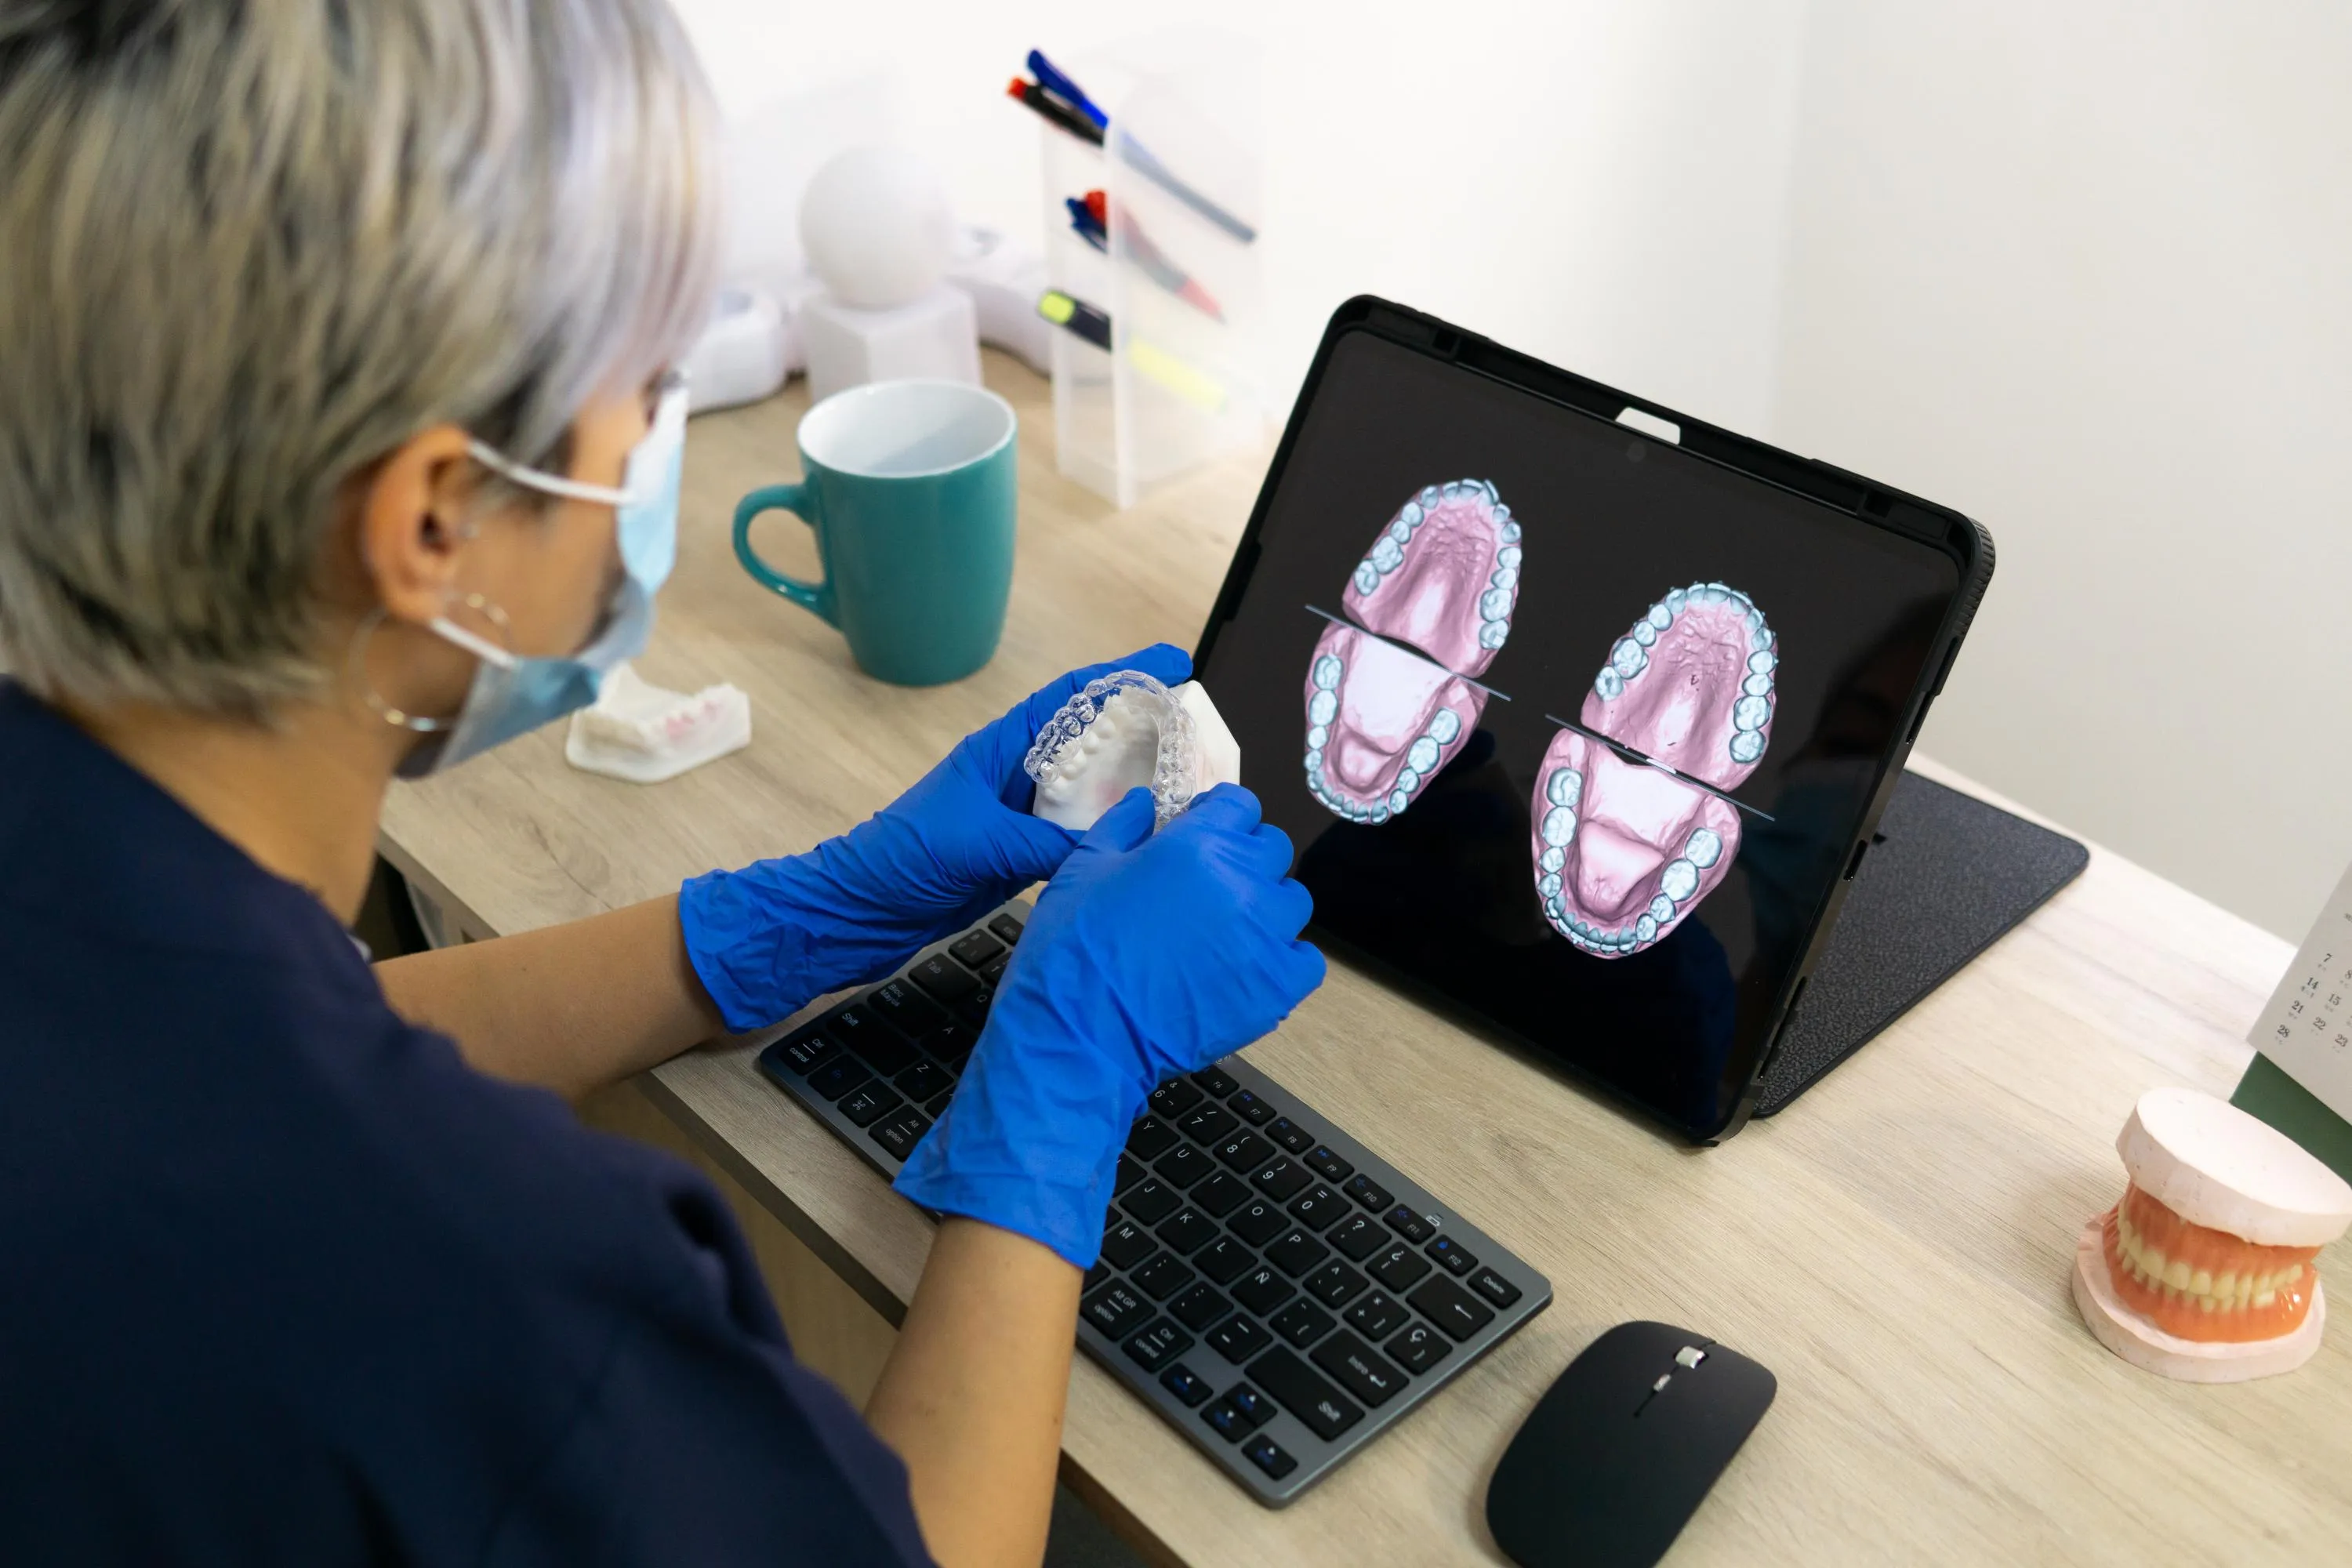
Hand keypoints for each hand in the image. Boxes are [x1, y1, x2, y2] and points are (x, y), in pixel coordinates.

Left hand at [678, 645, 1190, 1031]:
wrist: (857, 913)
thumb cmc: (898, 861)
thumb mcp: (976, 843)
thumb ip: (1042, 840)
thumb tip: (1107, 843)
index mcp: (1000, 750)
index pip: (1072, 699)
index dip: (1124, 677)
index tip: (1175, 663)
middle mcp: (1017, 777)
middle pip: (1094, 742)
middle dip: (1146, 732)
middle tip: (1202, 732)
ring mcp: (1022, 818)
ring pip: (1092, 792)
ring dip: (1136, 789)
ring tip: (1190, 788)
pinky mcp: (1022, 858)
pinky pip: (1080, 839)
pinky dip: (1114, 838)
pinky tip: (1146, 842)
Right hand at [894, 785, 1326, 1265]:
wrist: (1080, 1034)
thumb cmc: (1073, 948)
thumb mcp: (1082, 868)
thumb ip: (1122, 826)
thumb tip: (1145, 802)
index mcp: (1197, 843)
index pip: (1240, 805)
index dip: (1220, 818)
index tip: (1203, 835)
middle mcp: (1242, 882)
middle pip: (1272, 850)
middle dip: (1244, 859)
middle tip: (1209, 888)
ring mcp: (1266, 937)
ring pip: (1291, 903)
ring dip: (1266, 909)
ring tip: (1228, 934)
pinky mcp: (1277, 988)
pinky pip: (1305, 960)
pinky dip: (1284, 962)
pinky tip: (1248, 971)